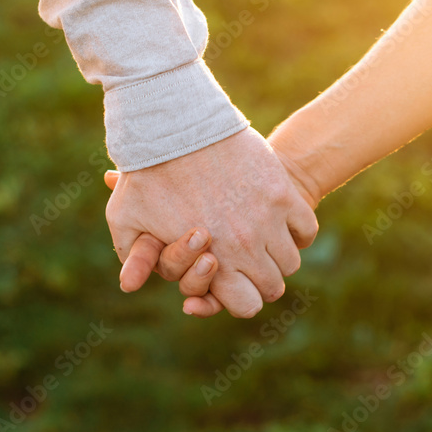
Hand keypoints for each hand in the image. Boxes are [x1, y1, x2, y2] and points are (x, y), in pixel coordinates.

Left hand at [104, 127, 317, 317]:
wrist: (177, 125)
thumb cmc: (147, 173)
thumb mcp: (126, 217)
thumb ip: (134, 256)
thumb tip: (130, 287)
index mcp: (212, 262)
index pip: (246, 306)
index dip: (241, 300)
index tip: (234, 285)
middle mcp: (245, 247)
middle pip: (273, 287)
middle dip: (261, 280)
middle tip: (248, 263)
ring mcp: (268, 220)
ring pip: (291, 260)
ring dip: (278, 255)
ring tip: (261, 240)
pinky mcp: (283, 193)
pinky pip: (306, 228)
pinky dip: (297, 230)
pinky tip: (280, 222)